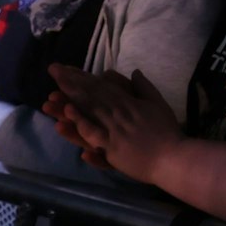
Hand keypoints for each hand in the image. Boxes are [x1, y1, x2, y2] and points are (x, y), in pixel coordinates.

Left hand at [45, 65, 182, 179]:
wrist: (173, 157)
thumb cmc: (167, 132)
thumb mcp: (159, 104)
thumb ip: (145, 88)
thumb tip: (135, 72)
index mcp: (129, 102)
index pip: (102, 86)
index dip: (83, 76)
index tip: (67, 68)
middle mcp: (119, 112)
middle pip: (92, 94)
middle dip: (71, 81)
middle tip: (53, 69)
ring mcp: (114, 129)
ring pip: (89, 110)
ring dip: (70, 99)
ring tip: (53, 90)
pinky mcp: (112, 147)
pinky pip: (94, 133)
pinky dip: (81, 123)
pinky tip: (67, 115)